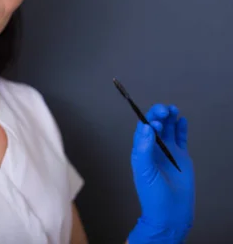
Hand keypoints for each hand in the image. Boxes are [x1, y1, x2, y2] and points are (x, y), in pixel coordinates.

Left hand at [128, 104, 194, 242]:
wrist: (170, 212)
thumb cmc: (152, 194)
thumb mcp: (145, 171)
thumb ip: (144, 149)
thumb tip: (145, 127)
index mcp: (141, 151)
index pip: (142, 130)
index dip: (147, 121)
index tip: (155, 121)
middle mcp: (153, 148)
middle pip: (155, 126)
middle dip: (158, 115)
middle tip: (165, 109)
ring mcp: (167, 151)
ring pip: (168, 129)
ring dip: (170, 118)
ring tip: (173, 110)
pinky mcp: (181, 156)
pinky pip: (180, 138)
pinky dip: (181, 128)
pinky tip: (182, 119)